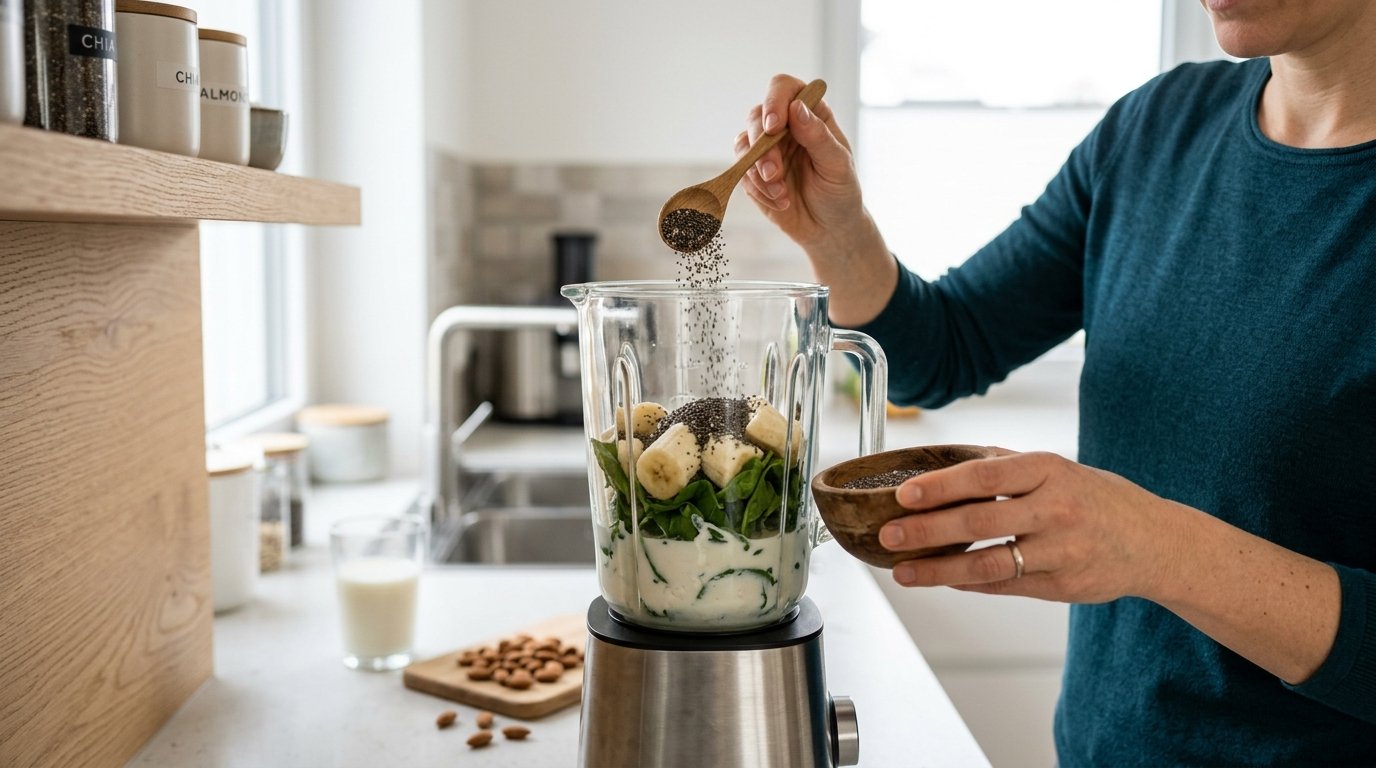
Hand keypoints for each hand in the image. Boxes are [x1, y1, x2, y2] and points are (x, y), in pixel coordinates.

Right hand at [740, 74, 896, 326]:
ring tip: (781, 193)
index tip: (774, 126)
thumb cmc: (840, 193)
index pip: (783, 88)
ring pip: (743, 144)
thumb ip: (818, 136)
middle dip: (762, 147)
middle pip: (756, 116)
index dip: (774, 101)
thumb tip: (796, 108)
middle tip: (774, 173)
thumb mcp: (837, 165)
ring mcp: (766, 149)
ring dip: (756, 171)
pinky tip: (780, 200)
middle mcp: (785, 126)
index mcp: (810, 114)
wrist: (829, 230)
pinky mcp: (753, 173)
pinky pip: (741, 172)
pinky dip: (757, 189)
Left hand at [879, 448, 1189, 602]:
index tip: (904, 494)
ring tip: (903, 571)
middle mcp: (1056, 510)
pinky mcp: (1062, 586)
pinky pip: (1005, 586)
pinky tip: (942, 579)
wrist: (1156, 541)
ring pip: (988, 564)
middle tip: (889, 534)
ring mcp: (1061, 551)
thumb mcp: (1058, 469)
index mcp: (1050, 470)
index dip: (940, 486)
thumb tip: (943, 463)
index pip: (984, 476)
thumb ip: (1004, 465)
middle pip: (979, 521)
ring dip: (939, 570)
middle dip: (927, 530)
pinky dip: (968, 584)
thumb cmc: (1097, 498)